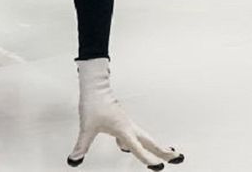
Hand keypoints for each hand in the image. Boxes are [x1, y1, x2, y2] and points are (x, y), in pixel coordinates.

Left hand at [69, 58, 184, 169]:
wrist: (95, 87)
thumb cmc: (93, 104)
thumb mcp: (86, 128)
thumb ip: (81, 146)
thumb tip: (74, 160)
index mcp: (123, 130)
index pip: (137, 148)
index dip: (148, 159)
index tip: (158, 167)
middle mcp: (129, 127)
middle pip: (150, 142)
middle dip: (164, 151)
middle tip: (178, 159)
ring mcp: (128, 123)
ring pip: (146, 137)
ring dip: (156, 146)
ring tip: (167, 154)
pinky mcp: (124, 121)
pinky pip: (136, 135)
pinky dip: (142, 142)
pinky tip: (128, 147)